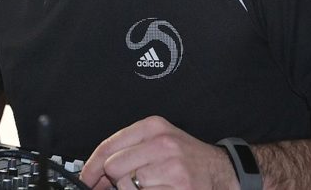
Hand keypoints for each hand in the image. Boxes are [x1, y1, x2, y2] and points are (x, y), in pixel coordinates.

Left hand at [80, 115, 237, 189]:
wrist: (223, 171)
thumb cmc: (186, 158)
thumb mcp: (158, 141)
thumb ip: (127, 150)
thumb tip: (95, 174)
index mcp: (153, 127)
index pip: (109, 146)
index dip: (92, 166)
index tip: (87, 179)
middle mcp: (162, 143)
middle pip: (114, 167)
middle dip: (112, 181)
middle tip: (121, 185)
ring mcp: (172, 167)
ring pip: (126, 185)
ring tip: (149, 185)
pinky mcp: (180, 188)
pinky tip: (158, 189)